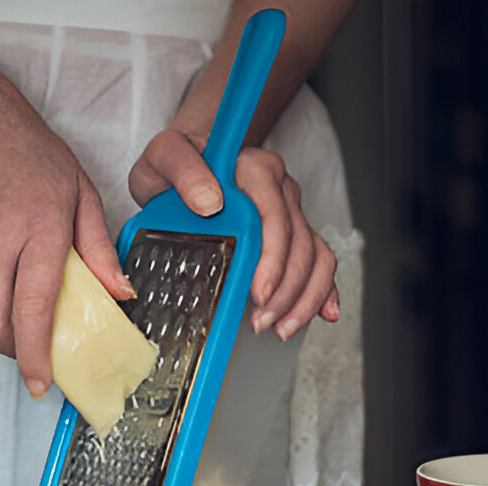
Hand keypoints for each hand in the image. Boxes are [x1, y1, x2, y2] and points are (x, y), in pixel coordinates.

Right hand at [0, 80, 130, 396]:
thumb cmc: (30, 153)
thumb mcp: (80, 194)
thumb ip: (99, 249)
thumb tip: (120, 293)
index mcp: (38, 230)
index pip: (32, 308)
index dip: (35, 355)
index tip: (42, 384)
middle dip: (13, 353)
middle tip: (35, 353)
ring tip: (18, 325)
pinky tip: (1, 289)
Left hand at [127, 128, 338, 340]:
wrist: (185, 166)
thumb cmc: (175, 165)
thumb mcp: (164, 156)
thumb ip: (182, 169)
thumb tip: (209, 202)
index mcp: (254, 169)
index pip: (275, 213)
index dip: (273, 257)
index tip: (260, 292)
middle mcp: (280, 189)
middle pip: (299, 243)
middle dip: (285, 290)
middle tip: (260, 322)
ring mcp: (290, 212)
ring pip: (315, 256)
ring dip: (302, 298)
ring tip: (279, 328)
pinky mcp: (292, 233)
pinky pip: (319, 261)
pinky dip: (322, 289)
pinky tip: (321, 314)